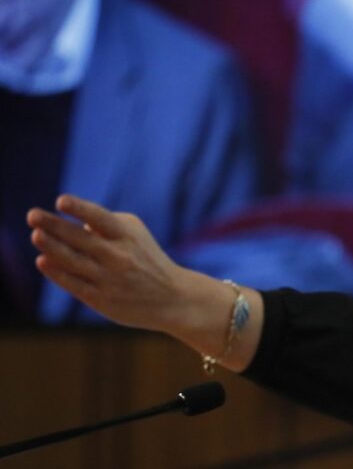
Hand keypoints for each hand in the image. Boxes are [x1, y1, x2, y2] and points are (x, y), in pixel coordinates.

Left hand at [27, 194, 186, 330]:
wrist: (172, 297)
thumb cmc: (147, 259)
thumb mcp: (135, 235)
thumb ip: (104, 226)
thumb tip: (67, 225)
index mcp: (128, 236)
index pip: (101, 219)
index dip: (80, 209)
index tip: (61, 201)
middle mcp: (119, 256)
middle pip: (80, 239)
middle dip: (54, 226)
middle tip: (32, 215)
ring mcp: (110, 279)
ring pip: (74, 261)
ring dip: (51, 247)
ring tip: (35, 234)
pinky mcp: (102, 300)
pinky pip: (74, 284)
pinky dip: (57, 272)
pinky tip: (43, 260)